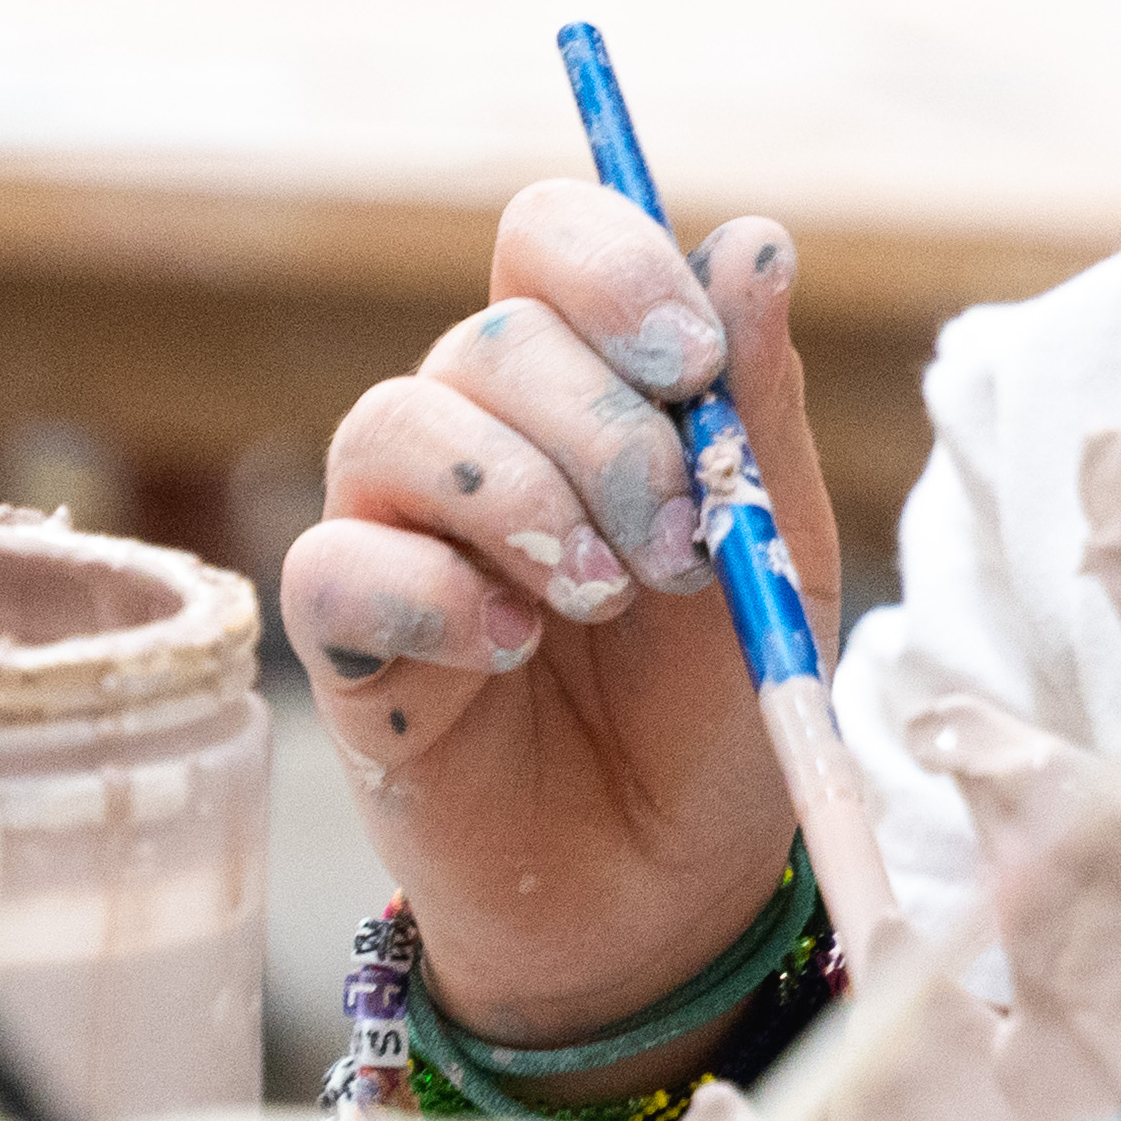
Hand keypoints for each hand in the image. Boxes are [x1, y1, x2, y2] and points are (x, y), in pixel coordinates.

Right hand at [280, 188, 838, 1045]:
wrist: (669, 883)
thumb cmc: (719, 703)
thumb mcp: (780, 550)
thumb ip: (757, 404)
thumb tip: (758, 241)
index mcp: (588, 384)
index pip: (549, 237)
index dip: (615, 271)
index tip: (694, 366)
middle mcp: (478, 429)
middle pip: (494, 336)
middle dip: (610, 438)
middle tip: (679, 552)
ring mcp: (399, 527)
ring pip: (401, 422)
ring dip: (528, 506)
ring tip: (603, 602)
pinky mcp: (343, 636)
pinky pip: (341, 562)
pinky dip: (440, 599)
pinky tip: (511, 653)